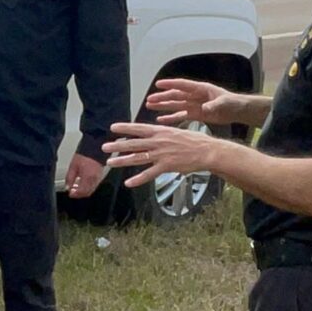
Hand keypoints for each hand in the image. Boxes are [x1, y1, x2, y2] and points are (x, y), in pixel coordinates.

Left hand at [64, 152, 104, 198]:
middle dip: (79, 194)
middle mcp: (94, 180)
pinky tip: (82, 182)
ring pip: (90, 190)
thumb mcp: (73, 166)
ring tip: (76, 185)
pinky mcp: (99, 176)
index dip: (75, 194)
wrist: (94, 149)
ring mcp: (98, 178)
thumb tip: (67, 187)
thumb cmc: (84, 155)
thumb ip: (69, 178)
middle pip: (86, 193)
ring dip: (83, 190)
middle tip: (72, 191)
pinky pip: (93, 185)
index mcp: (87, 178)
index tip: (70, 193)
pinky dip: (87, 187)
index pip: (81, 192)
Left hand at [103, 120, 223, 189]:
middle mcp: (158, 142)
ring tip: (111, 162)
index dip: (125, 128)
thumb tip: (151, 135)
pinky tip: (129, 183)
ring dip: (122, 160)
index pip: (139, 128)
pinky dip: (138, 179)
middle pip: (134, 143)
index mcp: (161, 131)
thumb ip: (161, 134)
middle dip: (118, 145)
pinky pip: (149, 174)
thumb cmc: (193, 141)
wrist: (206, 150)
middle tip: (105, 147)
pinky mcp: (167, 166)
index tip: (113, 127)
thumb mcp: (175, 131)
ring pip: (138, 158)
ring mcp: (162, 154)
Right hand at [143, 76, 238, 126]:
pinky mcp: (196, 114)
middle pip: (175, 95)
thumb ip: (213, 105)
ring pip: (175, 105)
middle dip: (162, 97)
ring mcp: (194, 105)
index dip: (171, 84)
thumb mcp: (224, 103)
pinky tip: (162, 119)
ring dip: (163, 106)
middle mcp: (195, 96)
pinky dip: (171, 117)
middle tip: (150, 99)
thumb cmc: (232, 103)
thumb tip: (205, 108)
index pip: (183, 85)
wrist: (238, 111)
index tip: (159, 84)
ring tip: (151, 106)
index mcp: (201, 89)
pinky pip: (181, 115)